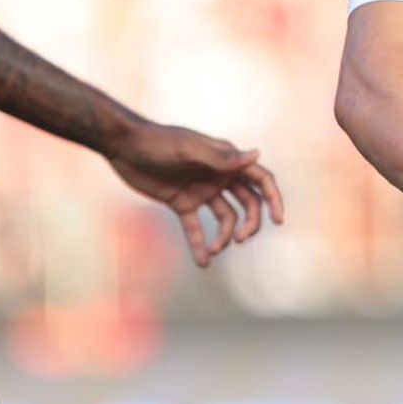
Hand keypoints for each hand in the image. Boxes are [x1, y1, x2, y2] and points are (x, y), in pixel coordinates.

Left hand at [106, 123, 284, 267]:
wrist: (123, 145)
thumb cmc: (158, 141)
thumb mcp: (189, 149)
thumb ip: (221, 157)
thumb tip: (257, 155)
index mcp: (225, 159)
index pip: (259, 179)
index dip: (273, 198)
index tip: (278, 220)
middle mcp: (218, 175)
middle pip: (247, 203)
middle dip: (249, 223)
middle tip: (240, 239)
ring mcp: (201, 190)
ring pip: (225, 218)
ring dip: (224, 237)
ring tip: (213, 251)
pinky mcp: (181, 203)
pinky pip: (196, 227)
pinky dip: (199, 244)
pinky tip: (202, 262)